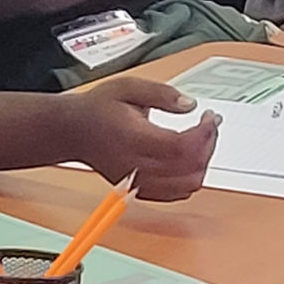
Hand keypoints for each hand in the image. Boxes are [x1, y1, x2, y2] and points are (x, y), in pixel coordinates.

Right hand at [73, 78, 219, 201]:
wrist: (73, 131)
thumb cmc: (98, 109)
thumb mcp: (129, 87)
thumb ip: (162, 94)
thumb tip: (190, 105)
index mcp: (134, 139)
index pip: (181, 147)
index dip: (205, 134)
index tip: (210, 118)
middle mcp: (136, 165)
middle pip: (189, 168)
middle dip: (209, 146)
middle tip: (210, 126)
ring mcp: (138, 182)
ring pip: (186, 186)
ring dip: (202, 164)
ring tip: (203, 142)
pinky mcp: (139, 189)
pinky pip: (175, 195)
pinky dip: (190, 180)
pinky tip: (190, 160)